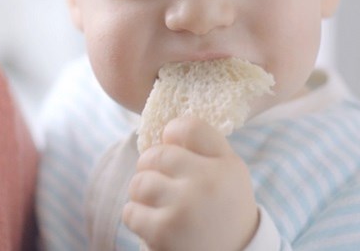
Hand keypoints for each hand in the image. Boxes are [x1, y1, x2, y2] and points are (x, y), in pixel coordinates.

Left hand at [123, 117, 258, 250]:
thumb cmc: (223, 210)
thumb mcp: (229, 174)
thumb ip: (203, 148)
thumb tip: (162, 130)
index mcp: (226, 164)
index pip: (188, 126)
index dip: (172, 133)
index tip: (173, 146)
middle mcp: (207, 182)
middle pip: (156, 154)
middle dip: (150, 167)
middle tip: (162, 182)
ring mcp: (184, 207)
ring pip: (139, 182)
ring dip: (142, 194)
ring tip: (159, 205)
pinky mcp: (163, 232)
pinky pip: (130, 211)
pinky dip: (138, 217)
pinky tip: (156, 224)